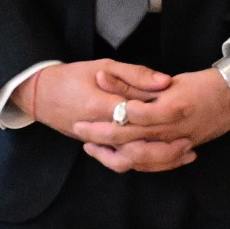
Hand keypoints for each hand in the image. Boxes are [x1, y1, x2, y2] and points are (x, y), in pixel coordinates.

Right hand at [29, 58, 191, 172]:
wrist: (39, 95)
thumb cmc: (72, 76)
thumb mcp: (103, 66)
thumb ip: (135, 74)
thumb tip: (165, 81)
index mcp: (102, 106)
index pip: (138, 115)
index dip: (164, 115)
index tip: (187, 111)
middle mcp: (100, 129)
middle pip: (137, 145)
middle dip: (166, 146)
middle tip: (191, 140)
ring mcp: (97, 142)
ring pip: (131, 160)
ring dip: (159, 159)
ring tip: (185, 153)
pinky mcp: (97, 148)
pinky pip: (122, 161)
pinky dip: (145, 162)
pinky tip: (165, 158)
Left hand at [88, 46, 229, 171]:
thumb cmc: (201, 84)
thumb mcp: (165, 80)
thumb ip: (132, 81)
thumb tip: (101, 78)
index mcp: (167, 110)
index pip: (126, 121)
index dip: (101, 123)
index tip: (81, 121)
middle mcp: (172, 131)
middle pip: (129, 143)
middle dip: (101, 141)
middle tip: (82, 136)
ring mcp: (179, 144)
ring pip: (141, 160)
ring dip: (116, 156)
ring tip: (96, 149)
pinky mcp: (184, 150)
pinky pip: (157, 164)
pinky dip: (139, 163)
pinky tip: (124, 157)